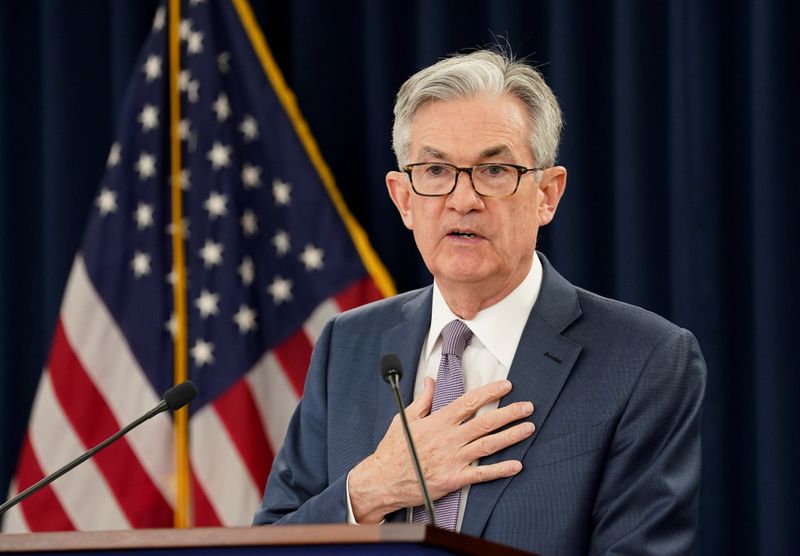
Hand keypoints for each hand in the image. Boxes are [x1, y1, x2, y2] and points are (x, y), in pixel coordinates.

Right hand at [348, 378, 533, 523]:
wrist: (382, 480)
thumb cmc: (393, 450)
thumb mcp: (405, 418)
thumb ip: (423, 400)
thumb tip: (431, 382)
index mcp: (437, 422)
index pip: (469, 402)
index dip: (490, 392)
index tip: (506, 385)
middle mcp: (448, 439)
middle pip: (485, 422)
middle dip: (510, 412)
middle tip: (528, 406)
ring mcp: (453, 460)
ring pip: (488, 445)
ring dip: (511, 436)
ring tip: (528, 428)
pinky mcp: (454, 479)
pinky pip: (481, 474)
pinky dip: (500, 470)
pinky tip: (517, 465)